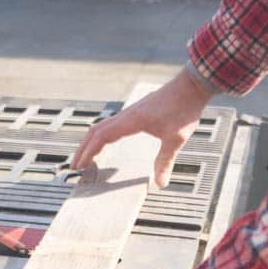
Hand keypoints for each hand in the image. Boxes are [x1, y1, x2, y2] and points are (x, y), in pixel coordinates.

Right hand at [71, 67, 212, 187]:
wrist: (191, 85)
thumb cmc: (183, 109)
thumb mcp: (176, 139)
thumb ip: (165, 161)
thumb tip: (160, 183)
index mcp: (131, 121)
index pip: (101, 137)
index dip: (88, 152)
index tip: (80, 165)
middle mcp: (126, 115)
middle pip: (96, 131)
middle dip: (83, 149)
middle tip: (75, 165)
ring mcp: (130, 112)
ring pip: (102, 126)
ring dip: (91, 141)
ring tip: (86, 156)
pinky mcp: (136, 111)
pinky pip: (112, 124)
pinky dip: (103, 135)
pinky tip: (106, 143)